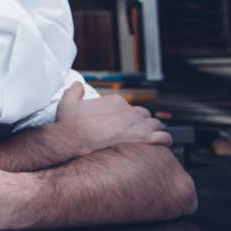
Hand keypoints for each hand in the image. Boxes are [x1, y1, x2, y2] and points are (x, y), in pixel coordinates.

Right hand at [55, 83, 170, 156]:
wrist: (73, 141)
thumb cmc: (71, 126)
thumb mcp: (67, 103)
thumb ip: (74, 91)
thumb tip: (77, 85)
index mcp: (114, 102)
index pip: (128, 107)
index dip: (125, 116)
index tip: (120, 123)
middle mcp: (128, 111)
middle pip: (143, 115)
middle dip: (141, 123)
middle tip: (135, 132)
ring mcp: (137, 125)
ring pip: (155, 124)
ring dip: (153, 131)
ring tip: (149, 138)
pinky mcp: (144, 139)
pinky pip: (163, 137)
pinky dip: (164, 140)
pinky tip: (160, 144)